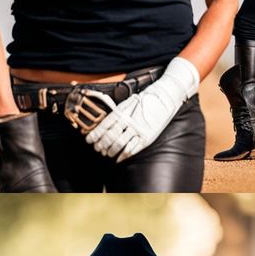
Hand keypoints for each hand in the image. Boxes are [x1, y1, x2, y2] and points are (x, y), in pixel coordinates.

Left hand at [81, 57, 200, 161]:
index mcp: (122, 112)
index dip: (95, 135)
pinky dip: (123, 156)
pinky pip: (132, 149)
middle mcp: (128, 122)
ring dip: (111, 151)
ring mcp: (138, 130)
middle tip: (98, 150)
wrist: (165, 97)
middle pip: (110, 137)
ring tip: (107, 154)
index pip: (104, 126)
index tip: (89, 141)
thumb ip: (117, 114)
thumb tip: (105, 125)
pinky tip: (119, 158)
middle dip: (101, 145)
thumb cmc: (146, 99)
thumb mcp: (128, 103)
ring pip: (119, 145)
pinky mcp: (147, 137)